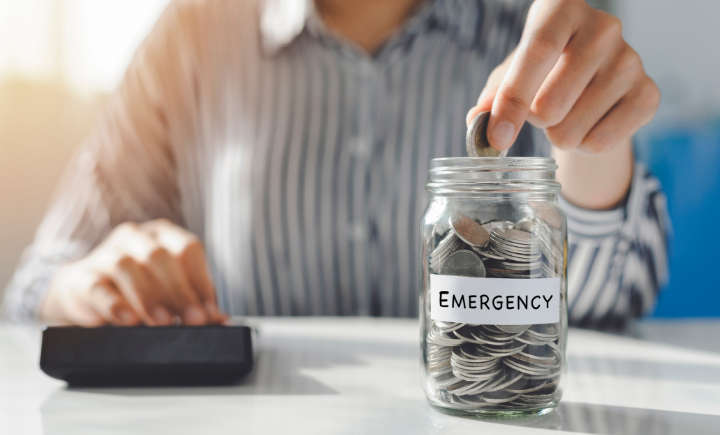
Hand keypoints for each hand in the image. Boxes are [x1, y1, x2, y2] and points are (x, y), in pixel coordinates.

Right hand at [40, 219, 225, 326]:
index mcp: (162, 234)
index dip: (201, 280)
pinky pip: (97, 286)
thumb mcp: (169, 290)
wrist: (86, 290)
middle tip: (193, 320)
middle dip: (180, 291)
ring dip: (149, 297)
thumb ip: (196, 302)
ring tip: (164, 322)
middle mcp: (135, 237)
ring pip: (127, 267)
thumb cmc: (138, 288)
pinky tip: (129, 320)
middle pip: (159, 256)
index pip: (187, 248)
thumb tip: (222, 320)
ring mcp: (105, 253)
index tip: (210, 311)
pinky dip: (114, 304)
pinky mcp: (82, 276)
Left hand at [466, 0, 659, 153]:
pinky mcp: (648, 94)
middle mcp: (603, 27)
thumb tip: (476, 120)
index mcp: (562, 9)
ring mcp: (631, 60)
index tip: (496, 136)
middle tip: (541, 109)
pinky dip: (583, 147)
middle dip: (534, 121)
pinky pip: (599, 144)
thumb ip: (492, 95)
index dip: (513, 99)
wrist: (593, 78)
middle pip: (550, 105)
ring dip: (558, 135)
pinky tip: (588, 123)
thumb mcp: (511, 72)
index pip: (537, 52)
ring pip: (572, 131)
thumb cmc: (542, 70)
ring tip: (567, 113)